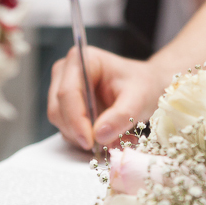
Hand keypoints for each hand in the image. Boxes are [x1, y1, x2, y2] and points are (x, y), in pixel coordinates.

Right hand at [47, 46, 164, 150]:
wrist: (147, 86)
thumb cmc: (143, 85)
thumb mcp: (139, 99)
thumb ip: (121, 116)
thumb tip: (99, 135)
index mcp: (82, 60)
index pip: (68, 93)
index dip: (75, 120)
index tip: (90, 142)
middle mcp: (66, 72)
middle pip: (58, 109)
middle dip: (79, 132)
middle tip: (106, 144)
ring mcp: (62, 89)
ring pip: (60, 122)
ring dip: (83, 138)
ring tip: (114, 140)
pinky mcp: (66, 107)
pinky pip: (67, 128)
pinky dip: (85, 138)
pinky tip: (108, 137)